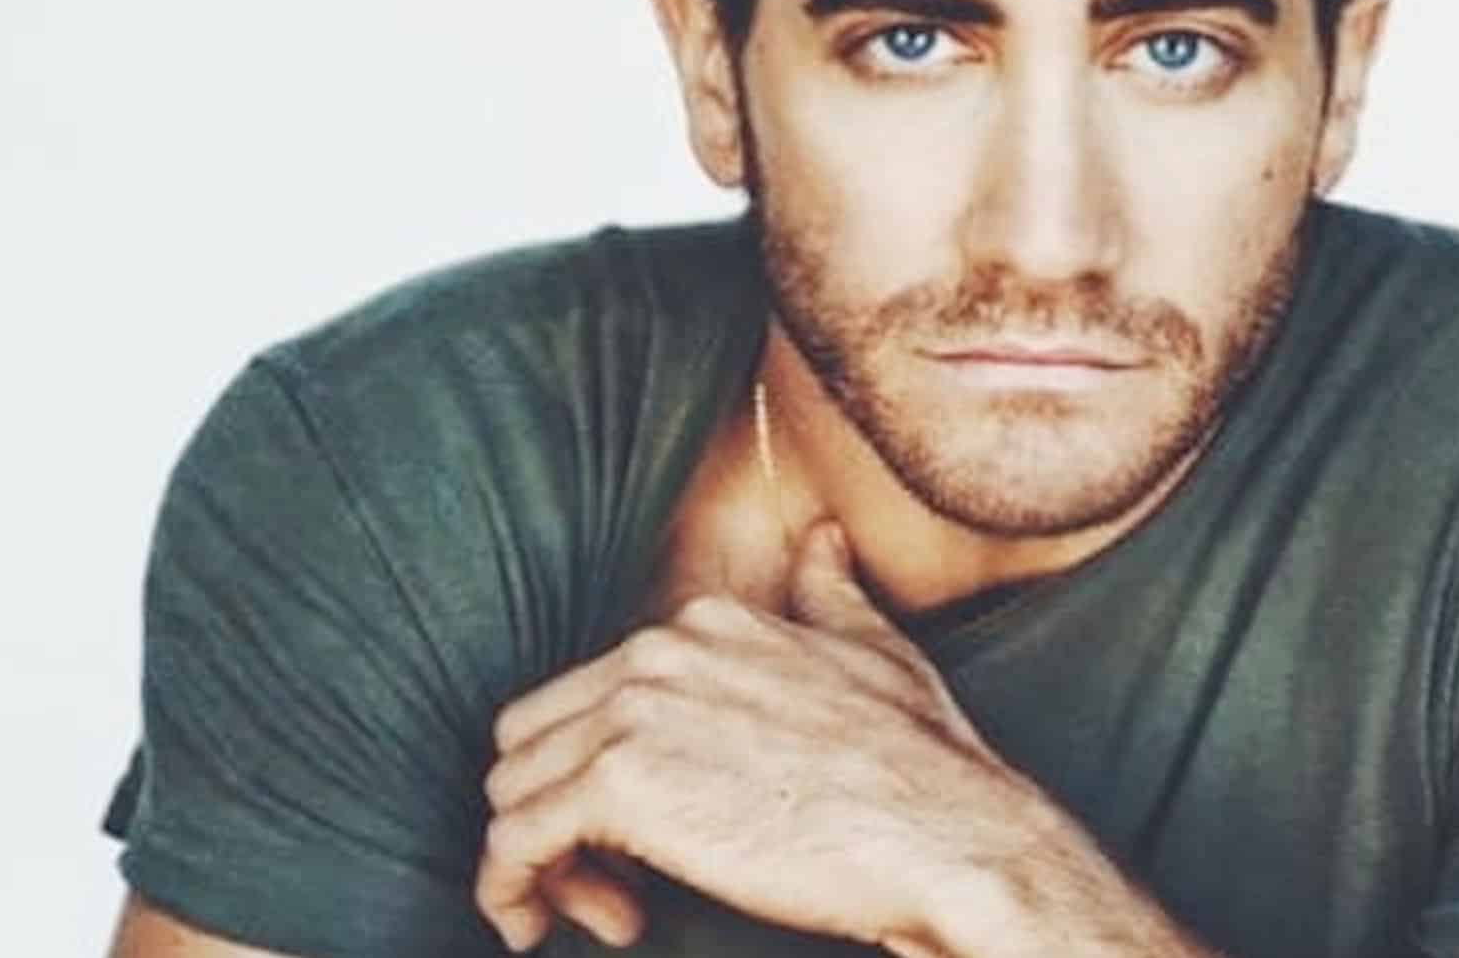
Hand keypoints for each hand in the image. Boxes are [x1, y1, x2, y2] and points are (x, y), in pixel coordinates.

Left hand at [474, 521, 1042, 953]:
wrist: (947, 834)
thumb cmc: (922, 761)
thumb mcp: (876, 651)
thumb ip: (830, 593)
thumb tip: (824, 540)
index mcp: (705, 624)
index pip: (590, 692)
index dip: (604, 767)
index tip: (652, 827)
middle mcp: (657, 650)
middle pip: (531, 738)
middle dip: (555, 811)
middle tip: (613, 878)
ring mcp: (633, 712)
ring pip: (512, 790)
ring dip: (543, 861)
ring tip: (610, 908)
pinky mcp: (618, 786)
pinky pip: (511, 845)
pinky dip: (517, 892)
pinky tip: (583, 926)